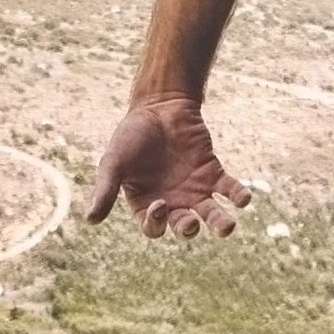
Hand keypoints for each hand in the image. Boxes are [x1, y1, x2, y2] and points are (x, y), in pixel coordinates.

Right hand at [85, 94, 249, 239]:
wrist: (159, 105)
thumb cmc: (132, 134)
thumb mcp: (114, 161)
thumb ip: (105, 189)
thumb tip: (90, 220)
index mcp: (147, 204)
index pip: (153, 227)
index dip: (156, 223)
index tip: (160, 205)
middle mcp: (173, 203)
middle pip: (183, 226)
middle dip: (188, 228)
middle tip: (191, 222)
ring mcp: (195, 190)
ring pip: (210, 215)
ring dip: (221, 223)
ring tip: (228, 227)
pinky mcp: (213, 173)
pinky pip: (229, 189)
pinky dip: (238, 195)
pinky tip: (243, 198)